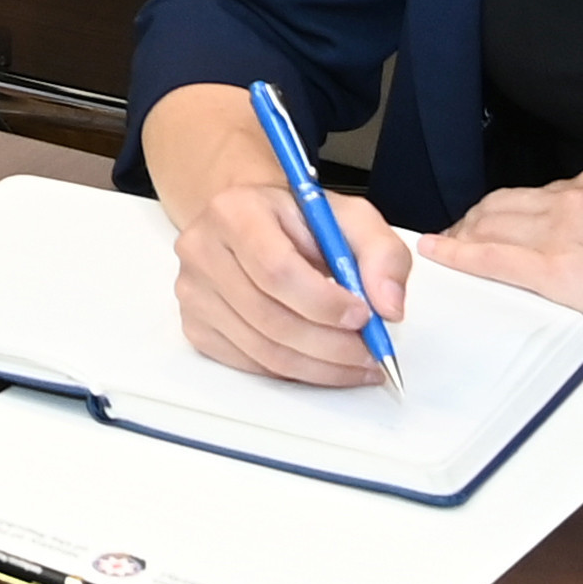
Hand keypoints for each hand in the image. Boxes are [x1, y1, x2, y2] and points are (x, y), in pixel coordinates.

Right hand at [143, 83, 410, 388]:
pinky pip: (251, 364)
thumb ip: (381, 254)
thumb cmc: (299, 221)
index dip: (324, 303)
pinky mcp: (196, 325)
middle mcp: (202, 250)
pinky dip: (295, 372)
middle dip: (331, 346)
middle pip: (270, 317)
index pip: (276, 270)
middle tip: (371, 353)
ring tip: (357, 363)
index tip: (364, 316)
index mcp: (235, 211)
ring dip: (320, 367)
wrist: (253, 222)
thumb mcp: (349, 218)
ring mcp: (193, 292)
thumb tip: (389, 307)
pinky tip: (324, 364)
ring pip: (262, 349)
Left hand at [415, 167, 582, 367]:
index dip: (502, 211)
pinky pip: (492, 257)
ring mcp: (565, 232)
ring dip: (461, 237)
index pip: (534, 194)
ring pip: (491, 226)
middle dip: (473, 221)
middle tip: (454, 238)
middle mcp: (578, 199)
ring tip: (445, 250)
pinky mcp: (560, 270)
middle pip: (502, 205)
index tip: (487, 222)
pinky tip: (442, 256)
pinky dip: (460, 255)